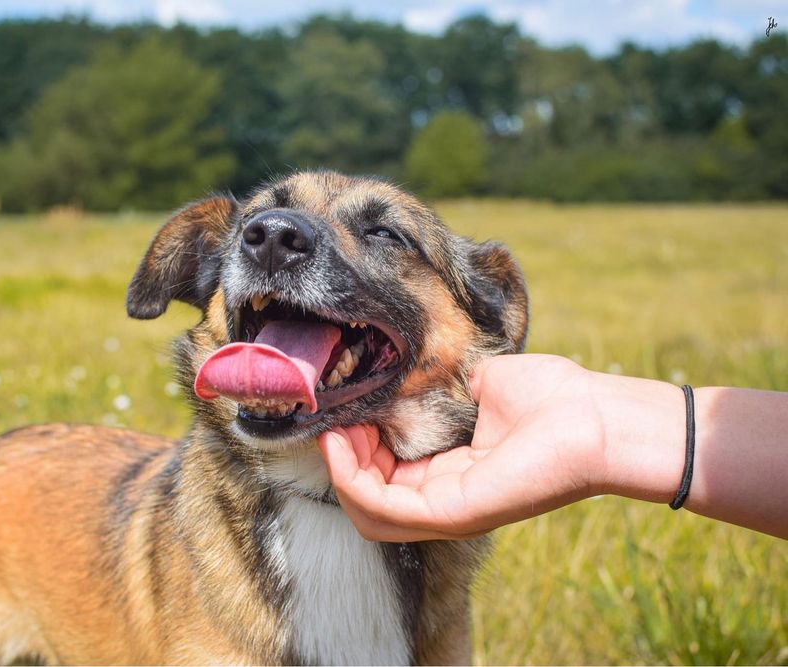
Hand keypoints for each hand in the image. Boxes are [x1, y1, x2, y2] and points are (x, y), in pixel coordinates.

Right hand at [318, 354, 620, 540]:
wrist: (599, 416)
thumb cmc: (555, 397)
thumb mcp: (482, 385)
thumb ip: (440, 386)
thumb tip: (407, 368)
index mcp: (452, 474)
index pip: (384, 476)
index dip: (357, 446)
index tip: (348, 408)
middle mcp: (445, 501)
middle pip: (368, 499)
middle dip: (342, 459)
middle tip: (339, 419)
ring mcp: (448, 513)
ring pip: (366, 511)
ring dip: (341, 470)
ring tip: (338, 430)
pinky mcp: (452, 513)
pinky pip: (381, 508)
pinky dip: (351, 476)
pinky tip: (344, 439)